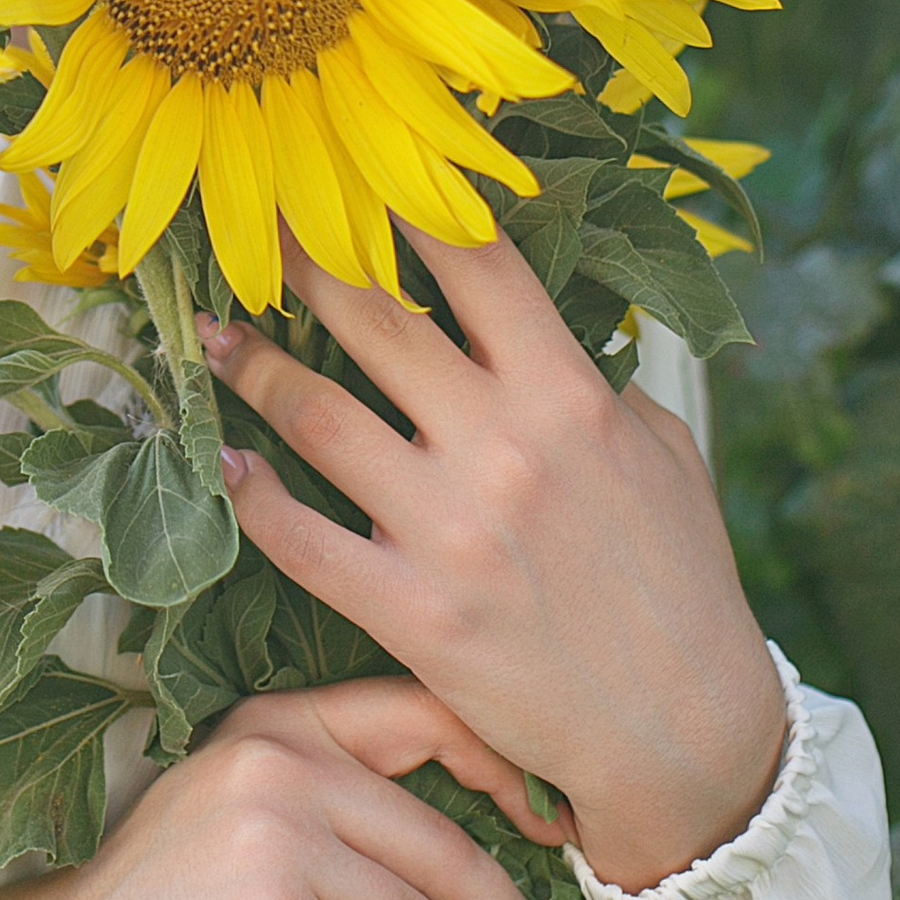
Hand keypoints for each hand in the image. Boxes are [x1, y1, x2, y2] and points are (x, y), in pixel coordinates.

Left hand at [199, 231, 786, 896]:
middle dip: (299, 259)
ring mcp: (450, 532)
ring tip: (212, 335)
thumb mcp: (665, 455)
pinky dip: (249, 493)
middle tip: (246, 224)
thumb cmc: (682, 583)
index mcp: (568, 395)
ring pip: (316, 415)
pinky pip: (299, 539)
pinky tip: (219, 459)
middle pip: (372, 318)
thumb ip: (595, 379)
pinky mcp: (411, 614)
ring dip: (250, 366)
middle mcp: (503, 448)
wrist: (687, 737)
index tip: (351, 162)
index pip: (475, 262)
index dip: (405, 200)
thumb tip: (538, 317)